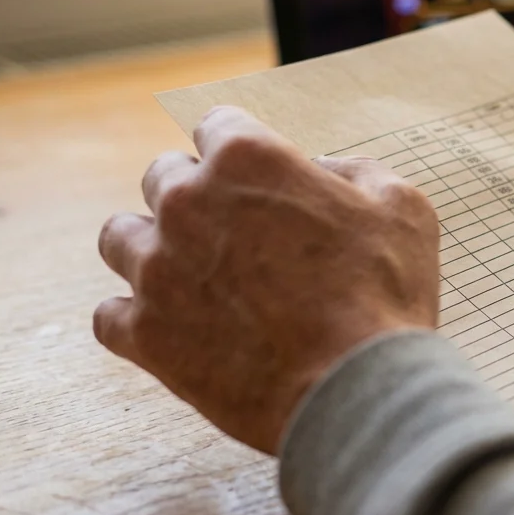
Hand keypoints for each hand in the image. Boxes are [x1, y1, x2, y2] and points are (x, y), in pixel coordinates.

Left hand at [94, 107, 441, 453]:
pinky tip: (172, 327)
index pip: (217, 125)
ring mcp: (156, 269)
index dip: (241, 149)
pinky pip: (110, 315)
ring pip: (119, 238)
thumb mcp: (403, 209)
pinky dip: (137, 318)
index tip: (254, 175)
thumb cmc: (385, 296)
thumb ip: (357, 172)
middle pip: (161, 176)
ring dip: (151, 248)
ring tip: (189, 275)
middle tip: (234, 232)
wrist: (357, 389)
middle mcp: (187, 203)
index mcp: (248, 160)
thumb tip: (323, 170)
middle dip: (195, 196)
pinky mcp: (144, 333)